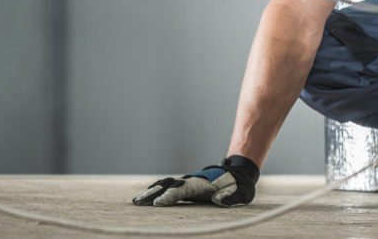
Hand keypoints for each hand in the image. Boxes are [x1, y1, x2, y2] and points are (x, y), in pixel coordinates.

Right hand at [132, 155, 259, 206]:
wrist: (237, 173)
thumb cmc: (239, 187)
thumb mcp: (241, 193)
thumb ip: (231, 197)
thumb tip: (219, 200)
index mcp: (203, 184)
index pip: (182, 190)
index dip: (170, 196)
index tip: (158, 203)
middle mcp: (191, 181)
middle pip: (168, 186)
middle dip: (153, 194)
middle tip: (138, 202)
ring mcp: (187, 183)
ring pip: (165, 186)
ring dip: (150, 193)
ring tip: (136, 202)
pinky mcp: (186, 187)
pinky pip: (167, 188)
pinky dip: (155, 192)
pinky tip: (145, 199)